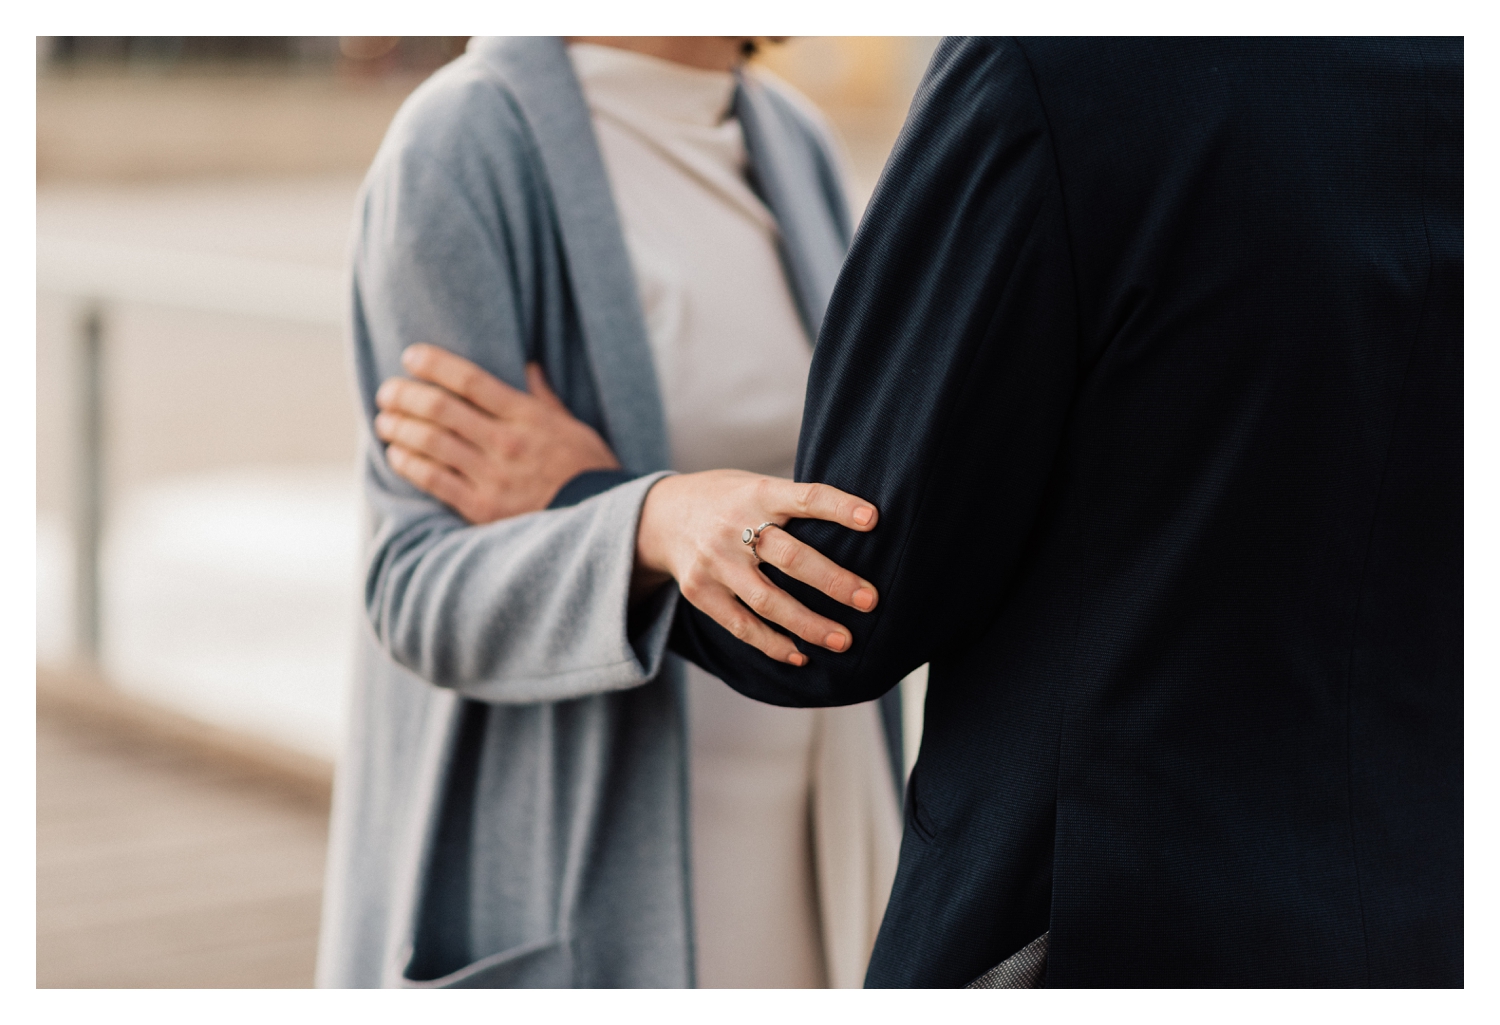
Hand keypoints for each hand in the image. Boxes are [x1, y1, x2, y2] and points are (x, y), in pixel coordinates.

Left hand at [374, 345, 620, 522]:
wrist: (603, 523)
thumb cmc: (589, 471)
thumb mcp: (573, 426)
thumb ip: (543, 398)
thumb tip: (527, 366)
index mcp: (527, 416)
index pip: (470, 380)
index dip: (434, 364)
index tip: (410, 355)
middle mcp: (506, 442)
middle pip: (440, 408)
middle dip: (405, 395)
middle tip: (387, 391)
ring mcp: (492, 476)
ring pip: (430, 442)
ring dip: (399, 427)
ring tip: (384, 421)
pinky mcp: (482, 507)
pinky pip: (433, 480)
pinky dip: (408, 463)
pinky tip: (395, 454)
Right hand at [635, 470, 879, 665]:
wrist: (661, 516)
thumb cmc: (728, 500)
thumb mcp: (755, 485)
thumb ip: (793, 503)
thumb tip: (861, 522)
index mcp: (757, 494)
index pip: (804, 498)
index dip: (839, 507)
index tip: (873, 518)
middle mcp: (733, 527)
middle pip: (791, 558)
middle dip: (834, 582)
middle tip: (870, 600)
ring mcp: (714, 563)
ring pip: (768, 601)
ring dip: (810, 625)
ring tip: (844, 640)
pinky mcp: (700, 592)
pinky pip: (741, 625)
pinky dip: (773, 644)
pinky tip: (801, 655)